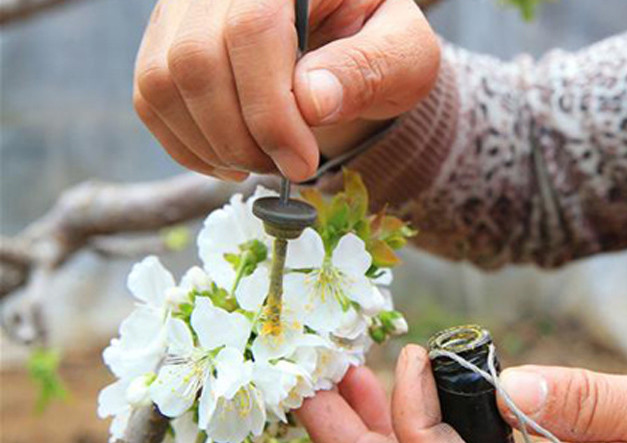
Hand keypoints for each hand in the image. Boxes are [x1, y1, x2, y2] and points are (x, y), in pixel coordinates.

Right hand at [133, 0, 438, 181]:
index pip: (252, 29)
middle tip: (286, 169)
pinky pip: (150, 97)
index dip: (270, 110)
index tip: (301, 162)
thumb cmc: (381, 45)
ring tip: (264, 163)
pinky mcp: (166, 37)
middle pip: (196, 59)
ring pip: (162, 82)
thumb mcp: (403, 54)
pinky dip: (187, 144)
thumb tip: (310, 102)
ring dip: (212, 145)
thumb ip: (367, 70)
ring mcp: (185, 4)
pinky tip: (231, 159)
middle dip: (241, 136)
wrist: (354, 41)